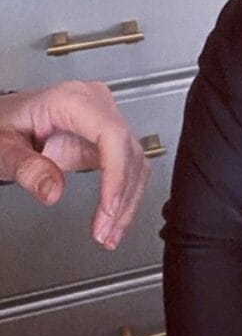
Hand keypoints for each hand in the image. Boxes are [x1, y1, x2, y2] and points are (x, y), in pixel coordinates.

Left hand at [0, 81, 149, 249]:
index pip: (111, 134)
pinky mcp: (108, 137)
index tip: (108, 208)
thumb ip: (26, 168)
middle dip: (121, 196)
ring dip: (128, 200)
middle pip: (128, 151)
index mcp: (72, 101)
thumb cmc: (3, 126)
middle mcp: (97, 105)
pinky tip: (114, 219)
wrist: (5, 119)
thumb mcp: (3, 148)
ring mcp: (106, 119)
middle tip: (105, 232)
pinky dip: (124, 193)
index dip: (116, 173)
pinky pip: (128, 165)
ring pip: (135, 161)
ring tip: (110, 233)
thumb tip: (53, 192)